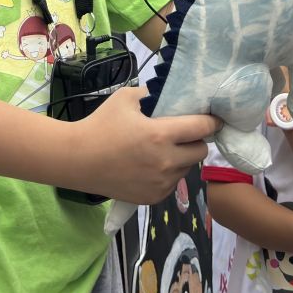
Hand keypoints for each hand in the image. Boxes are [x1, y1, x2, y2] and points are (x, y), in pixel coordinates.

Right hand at [72, 87, 215, 203]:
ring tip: (162, 150)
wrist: (78, 160)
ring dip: (182, 158)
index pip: (202, 128)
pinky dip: (169, 173)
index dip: (211, 121)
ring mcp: (161, 183)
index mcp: (161, 135)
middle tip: (182, 134)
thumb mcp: (125, 99)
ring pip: (187, 168)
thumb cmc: (101, 125)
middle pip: (201, 151)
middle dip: (196, 140)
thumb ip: (151, 95)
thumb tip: (169, 95)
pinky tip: (151, 165)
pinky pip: (173, 183)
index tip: (214, 118)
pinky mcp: (154, 198)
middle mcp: (167, 162)